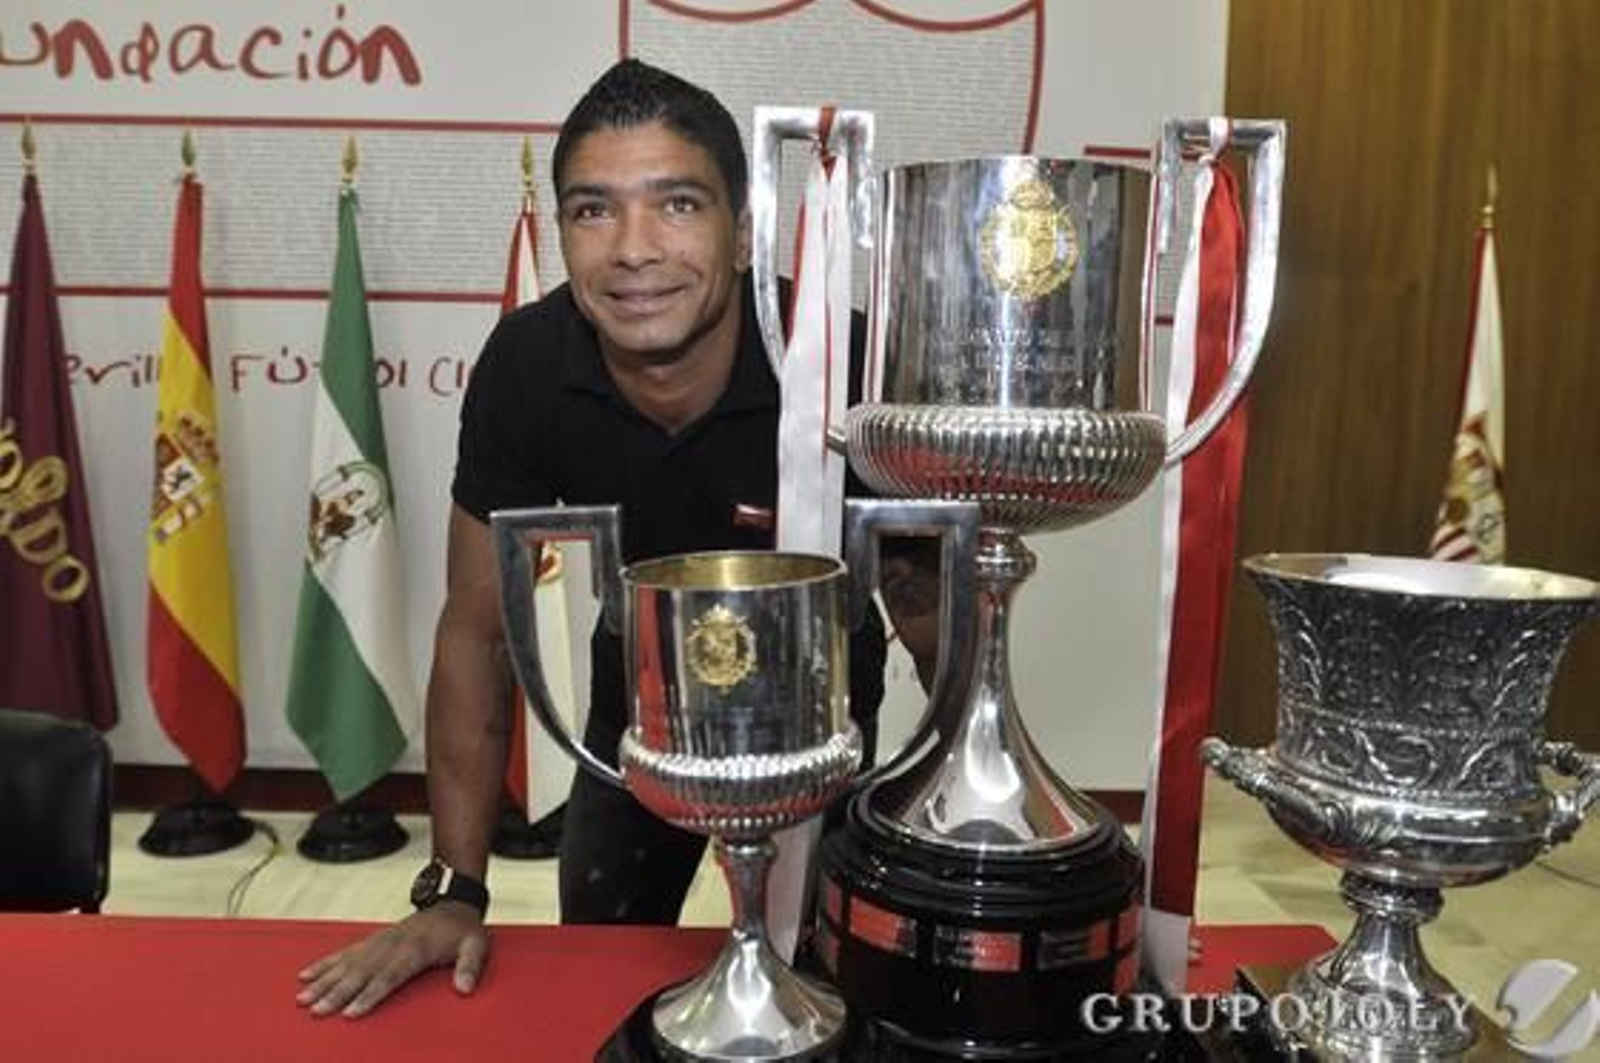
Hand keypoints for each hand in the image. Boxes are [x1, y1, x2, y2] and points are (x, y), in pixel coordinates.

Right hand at [296, 904, 488, 1018]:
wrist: (452, 903)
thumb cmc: (463, 929)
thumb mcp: (476, 945)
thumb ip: (470, 966)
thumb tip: (465, 988)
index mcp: (416, 950)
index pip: (389, 977)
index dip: (369, 995)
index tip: (350, 1012)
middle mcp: (393, 945)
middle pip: (361, 973)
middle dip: (337, 992)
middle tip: (316, 1010)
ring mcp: (380, 942)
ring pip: (347, 963)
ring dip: (324, 980)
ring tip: (303, 997)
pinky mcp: (373, 940)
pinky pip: (345, 952)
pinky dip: (325, 963)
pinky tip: (307, 974)